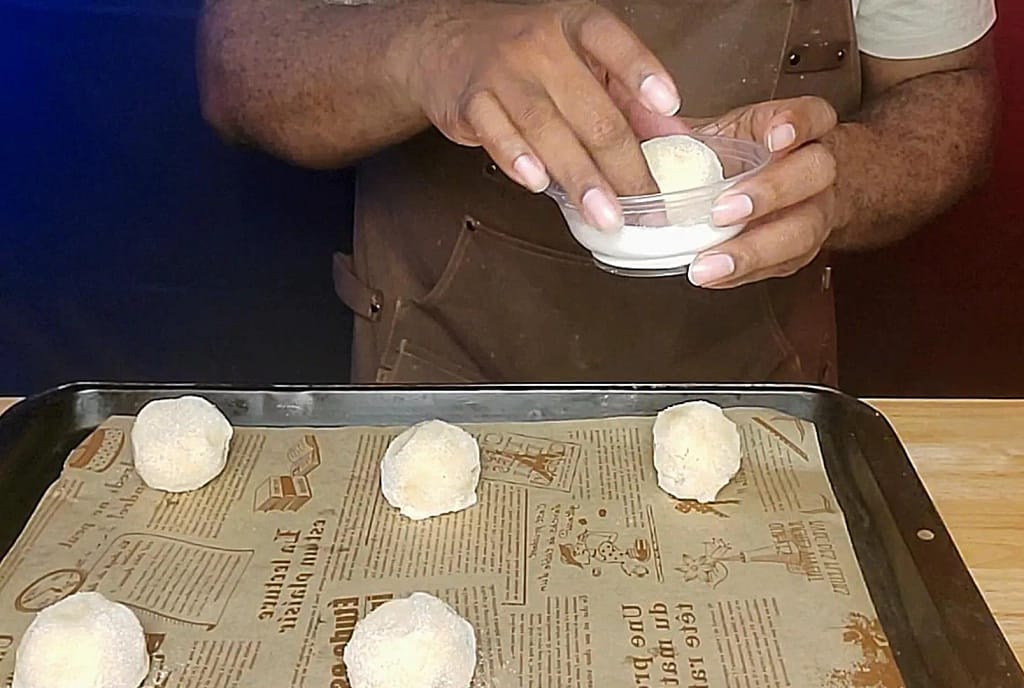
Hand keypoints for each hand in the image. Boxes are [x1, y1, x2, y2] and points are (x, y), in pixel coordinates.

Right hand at [397, 1, 680, 230]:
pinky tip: (538, 184)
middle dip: (622, 164)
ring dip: (580, 178)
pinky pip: (495, 133)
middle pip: (589, 109)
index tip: (668, 104)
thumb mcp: (579, 60)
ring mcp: (502, 72)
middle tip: (646, 203)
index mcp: (576, 26)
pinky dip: (517, 159)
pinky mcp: (470, 101)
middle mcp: (540, 45)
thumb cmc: (525, 57)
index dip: (642, 73)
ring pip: (547, 128)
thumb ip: (626, 96)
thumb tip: (676, 135)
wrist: (444, 43)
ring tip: (605, 214)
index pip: (614, 43)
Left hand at [686, 97, 841, 287]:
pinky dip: (745, 272)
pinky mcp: (803, 248)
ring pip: (804, 229)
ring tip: (711, 262)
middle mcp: (817, 167)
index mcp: (798, 128)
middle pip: (814, 173)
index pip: (812, 116)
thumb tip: (637, 125)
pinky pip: (782, 263)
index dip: (797, 124)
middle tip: (723, 211)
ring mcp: (816, 210)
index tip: (775, 137)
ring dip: (754, 248)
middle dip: (770, 192)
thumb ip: (692, 131)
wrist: (793, 188)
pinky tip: (715, 275)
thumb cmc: (754, 156)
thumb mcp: (728, 131)